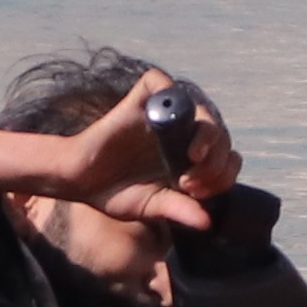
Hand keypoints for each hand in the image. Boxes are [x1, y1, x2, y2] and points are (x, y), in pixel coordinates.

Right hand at [55, 73, 232, 227]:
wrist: (79, 181)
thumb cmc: (118, 192)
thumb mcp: (153, 206)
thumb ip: (180, 210)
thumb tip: (208, 222)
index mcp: (192, 157)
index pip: (226, 158)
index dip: (222, 175)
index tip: (199, 194)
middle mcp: (183, 132)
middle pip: (218, 134)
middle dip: (216, 160)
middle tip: (191, 183)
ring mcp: (164, 114)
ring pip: (200, 109)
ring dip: (206, 133)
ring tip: (194, 157)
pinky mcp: (140, 100)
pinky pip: (160, 83)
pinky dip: (168, 92)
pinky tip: (167, 114)